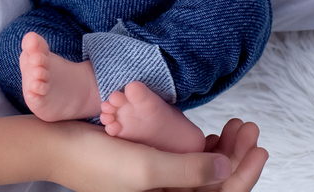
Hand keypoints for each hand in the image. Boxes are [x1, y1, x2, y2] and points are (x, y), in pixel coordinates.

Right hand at [47, 118, 266, 191]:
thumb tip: (229, 169)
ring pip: (202, 173)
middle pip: (215, 185)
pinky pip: (184, 164)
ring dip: (221, 150)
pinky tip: (205, 133)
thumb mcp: (147, 165)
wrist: (55, 147)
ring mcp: (157, 186)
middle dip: (237, 157)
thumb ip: (190, 170)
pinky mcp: (148, 170)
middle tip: (249, 127)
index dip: (244, 173)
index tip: (258, 145)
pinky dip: (198, 149)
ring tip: (234, 126)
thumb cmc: (95, 159)